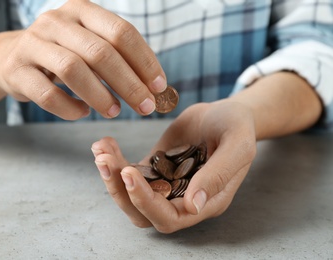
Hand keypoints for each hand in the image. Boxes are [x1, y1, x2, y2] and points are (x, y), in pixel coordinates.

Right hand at [0, 0, 165, 119]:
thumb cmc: (64, 54)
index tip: (159, 87)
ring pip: (73, 70)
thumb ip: (119, 59)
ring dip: (100, 96)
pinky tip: (82, 112)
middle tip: (145, 107)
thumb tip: (156, 88)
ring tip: (115, 112)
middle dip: (129, 84)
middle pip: (100, 52)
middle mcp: (57, 21)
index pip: (121, 32)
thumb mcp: (90, 45)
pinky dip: (69, 108)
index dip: (145, 61)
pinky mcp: (17, 70)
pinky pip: (47, 94)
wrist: (13, 57)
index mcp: (82, 10)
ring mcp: (33, 44)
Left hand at [92, 101, 256, 232]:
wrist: (224, 113)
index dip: (147, 202)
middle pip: (143, 212)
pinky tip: (105, 144)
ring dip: (112, 177)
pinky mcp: (155, 168)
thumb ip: (219, 175)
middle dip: (121, 191)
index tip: (129, 174)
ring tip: (100, 151)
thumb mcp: (237, 145)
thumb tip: (193, 205)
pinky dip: (115, 162)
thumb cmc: (237, 127)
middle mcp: (182, 198)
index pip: (170, 217)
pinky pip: (130, 173)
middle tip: (105, 162)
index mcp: (205, 201)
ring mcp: (166, 184)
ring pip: (132, 196)